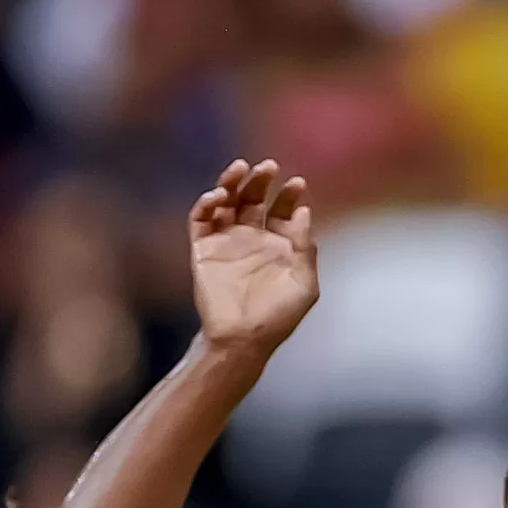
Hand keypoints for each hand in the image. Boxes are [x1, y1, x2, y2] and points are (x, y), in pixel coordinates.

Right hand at [190, 159, 316, 358]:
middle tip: (269, 167)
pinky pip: (201, 218)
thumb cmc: (277, 318)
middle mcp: (251, 238)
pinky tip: (218, 196)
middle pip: (254, 198)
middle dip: (261, 180)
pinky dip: (207, 203)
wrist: (242, 340)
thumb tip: (304, 213)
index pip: (282, 211)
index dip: (289, 195)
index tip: (297, 184)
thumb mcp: (304, 286)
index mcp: (277, 246)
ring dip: (232, 181)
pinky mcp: (203, 248)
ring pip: (227, 200)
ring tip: (240, 168)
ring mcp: (226, 241)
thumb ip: (305, 251)